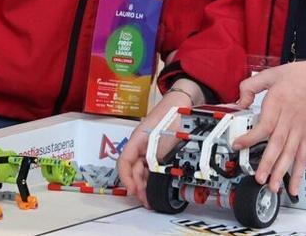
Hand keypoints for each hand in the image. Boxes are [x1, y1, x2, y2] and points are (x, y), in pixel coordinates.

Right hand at [118, 82, 198, 206]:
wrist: (181, 106)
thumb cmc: (168, 115)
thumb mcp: (159, 136)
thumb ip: (154, 154)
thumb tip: (152, 173)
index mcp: (135, 141)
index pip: (124, 162)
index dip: (126, 178)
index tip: (132, 189)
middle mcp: (140, 148)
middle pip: (133, 170)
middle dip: (137, 186)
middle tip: (144, 199)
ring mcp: (149, 151)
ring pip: (142, 172)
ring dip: (144, 185)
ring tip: (149, 198)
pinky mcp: (159, 155)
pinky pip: (152, 169)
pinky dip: (153, 179)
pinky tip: (156, 187)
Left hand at [232, 60, 305, 196]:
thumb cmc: (301, 75)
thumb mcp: (272, 74)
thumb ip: (251, 86)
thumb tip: (239, 101)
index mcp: (278, 104)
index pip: (264, 125)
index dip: (250, 137)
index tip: (238, 145)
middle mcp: (289, 119)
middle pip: (277, 144)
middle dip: (267, 163)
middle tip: (258, 177)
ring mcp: (300, 129)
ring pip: (290, 154)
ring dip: (281, 171)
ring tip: (272, 186)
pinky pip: (303, 156)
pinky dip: (299, 172)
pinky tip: (294, 185)